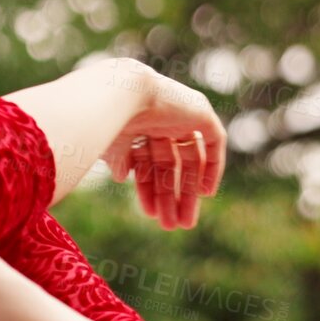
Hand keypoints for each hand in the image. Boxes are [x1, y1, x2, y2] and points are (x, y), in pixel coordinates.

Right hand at [101, 63, 227, 230]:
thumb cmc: (105, 121)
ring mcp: (179, 114)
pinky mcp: (199, 111)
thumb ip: (117, 161)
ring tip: (183, 222)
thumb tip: (120, 176)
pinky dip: (212, 167)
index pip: (145, 163)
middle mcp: (157, 119)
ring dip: (187, 192)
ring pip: (189, 160)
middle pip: (168, 165)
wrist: (121, 95)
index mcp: (134, 126)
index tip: (150, 213)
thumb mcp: (109, 149)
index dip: (148, 189)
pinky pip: (214, 142)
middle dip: (168, 196)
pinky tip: (205, 193)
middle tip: (170, 225)